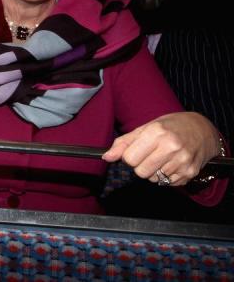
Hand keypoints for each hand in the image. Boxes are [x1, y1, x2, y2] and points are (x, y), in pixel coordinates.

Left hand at [102, 112, 220, 186]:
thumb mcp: (146, 127)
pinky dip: (166, 176)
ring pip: (153, 179)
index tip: (135, 151)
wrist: (203, 130)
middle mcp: (171, 147)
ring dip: (153, 171)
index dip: (129, 156)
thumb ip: (124, 143)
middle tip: (149, 155)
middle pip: (140, 172)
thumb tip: (106, 157)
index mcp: (156, 132)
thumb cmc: (170, 127)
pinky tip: (172, 163)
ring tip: (162, 158)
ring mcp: (182, 161)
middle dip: (140, 165)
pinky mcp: (190, 173)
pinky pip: (167, 183)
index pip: (129, 159)